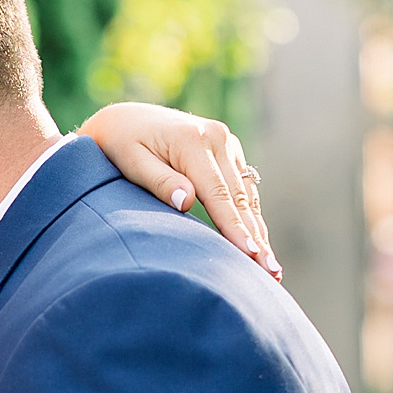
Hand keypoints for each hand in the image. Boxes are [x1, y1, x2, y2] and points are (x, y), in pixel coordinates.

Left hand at [81, 102, 279, 278]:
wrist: (124, 119)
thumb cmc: (120, 145)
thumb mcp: (132, 162)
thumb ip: (160, 182)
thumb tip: (186, 202)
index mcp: (193, 141)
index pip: (219, 194)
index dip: (235, 228)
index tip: (251, 254)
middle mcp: (217, 138)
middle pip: (240, 198)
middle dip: (256, 239)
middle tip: (272, 273)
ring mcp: (226, 143)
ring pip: (246, 196)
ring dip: (259, 232)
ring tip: (271, 269)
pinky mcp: (228, 151)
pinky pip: (243, 189)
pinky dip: (250, 217)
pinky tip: (258, 244)